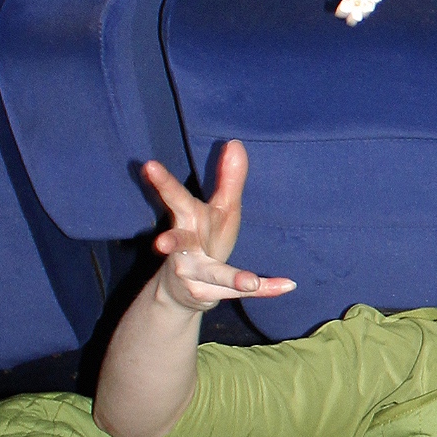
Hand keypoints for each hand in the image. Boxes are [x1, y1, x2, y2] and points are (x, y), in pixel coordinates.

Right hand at [141, 140, 293, 311]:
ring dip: (230, 278)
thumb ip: (228, 179)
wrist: (183, 288)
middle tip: (161, 243)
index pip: (175, 199)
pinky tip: (287, 285)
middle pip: (179, 241)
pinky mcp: (210, 293)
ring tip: (250, 282)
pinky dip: (266, 289)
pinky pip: (240, 292)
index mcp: (190, 221)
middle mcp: (186, 248)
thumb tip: (235, 143)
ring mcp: (195, 274)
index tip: (149, 165)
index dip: (162, 183)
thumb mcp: (218, 209)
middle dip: (171, 241)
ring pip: (212, 275)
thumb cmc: (203, 238)